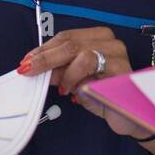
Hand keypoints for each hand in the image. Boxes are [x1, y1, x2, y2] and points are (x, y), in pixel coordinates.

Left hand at [20, 27, 143, 137]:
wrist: (128, 117)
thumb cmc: (102, 95)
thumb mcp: (74, 81)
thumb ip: (58, 71)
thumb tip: (34, 66)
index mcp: (97, 37)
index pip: (65, 37)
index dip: (44, 49)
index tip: (27, 61)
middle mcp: (110, 41)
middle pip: (70, 43)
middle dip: (46, 58)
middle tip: (29, 69)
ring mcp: (118, 55)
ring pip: (81, 53)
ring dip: (64, 72)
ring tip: (61, 87)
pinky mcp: (122, 71)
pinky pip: (93, 70)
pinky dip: (77, 79)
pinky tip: (73, 91)